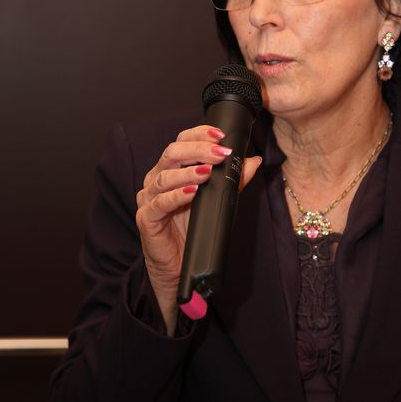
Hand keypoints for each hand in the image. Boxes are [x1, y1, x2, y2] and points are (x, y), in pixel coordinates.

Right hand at [136, 125, 261, 333]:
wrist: (181, 267)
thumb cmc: (194, 230)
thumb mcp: (217, 200)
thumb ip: (233, 180)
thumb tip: (253, 160)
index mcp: (171, 170)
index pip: (181, 142)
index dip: (199, 134)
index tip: (221, 134)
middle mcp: (156, 180)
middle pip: (171, 154)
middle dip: (198, 150)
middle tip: (220, 152)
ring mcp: (149, 199)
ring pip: (164, 176)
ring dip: (188, 171)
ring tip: (208, 171)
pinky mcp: (147, 219)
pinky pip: (159, 204)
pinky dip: (176, 195)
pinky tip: (193, 192)